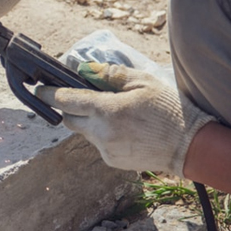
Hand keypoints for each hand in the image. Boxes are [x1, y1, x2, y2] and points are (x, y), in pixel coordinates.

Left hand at [35, 62, 215, 176]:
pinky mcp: (111, 161)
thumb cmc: (168, 109)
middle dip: (69, 108)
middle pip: (68, 119)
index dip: (49, 94)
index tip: (39, 89)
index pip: (66, 101)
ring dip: (89, 122)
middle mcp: (101, 132)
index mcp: (106, 110)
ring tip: (114, 114)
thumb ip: (110, 75)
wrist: (190, 146)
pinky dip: (102, 135)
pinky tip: (123, 130)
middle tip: (82, 99)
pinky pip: (97, 144)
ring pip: (83, 132)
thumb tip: (85, 69)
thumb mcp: (142, 82)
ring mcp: (105, 149)